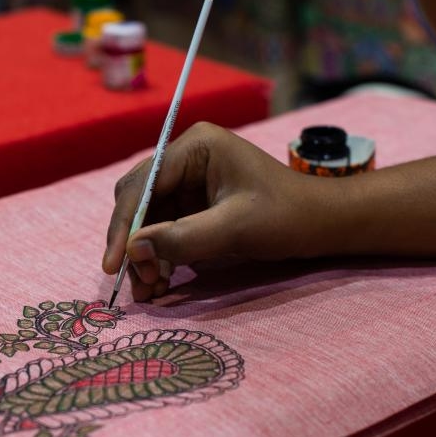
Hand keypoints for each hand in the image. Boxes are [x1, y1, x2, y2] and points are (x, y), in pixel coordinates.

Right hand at [102, 122, 340, 300]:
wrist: (322, 224)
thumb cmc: (286, 217)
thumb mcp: (234, 229)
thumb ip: (182, 239)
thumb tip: (133, 249)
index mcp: (195, 146)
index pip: (144, 184)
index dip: (124, 225)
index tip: (113, 264)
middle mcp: (186, 158)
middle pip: (139, 200)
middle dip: (133, 242)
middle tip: (135, 282)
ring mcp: (188, 181)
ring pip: (147, 219)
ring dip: (143, 254)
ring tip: (149, 290)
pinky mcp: (193, 204)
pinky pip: (163, 230)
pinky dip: (159, 256)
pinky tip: (161, 282)